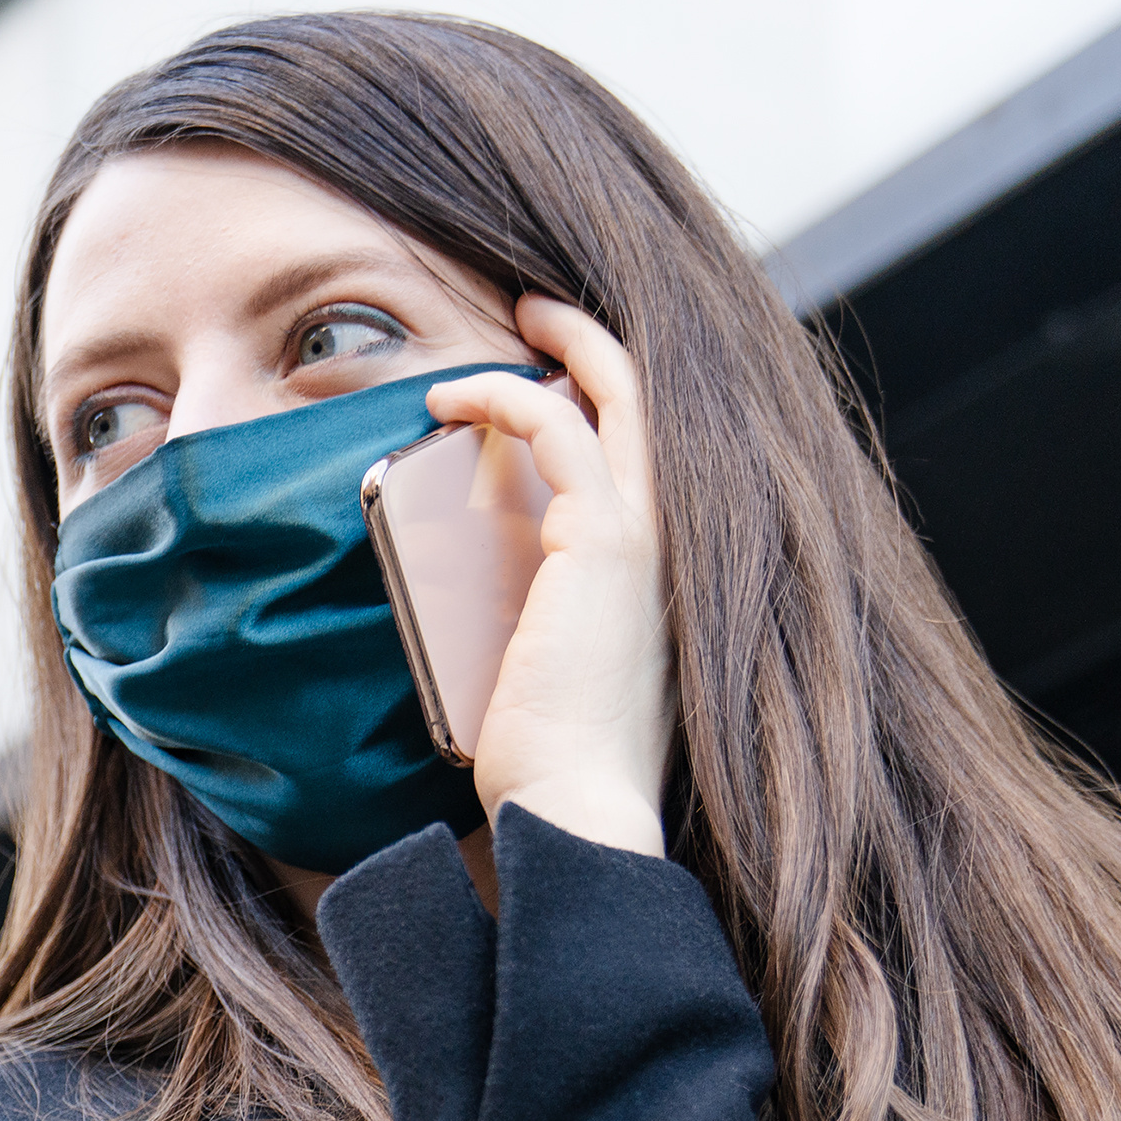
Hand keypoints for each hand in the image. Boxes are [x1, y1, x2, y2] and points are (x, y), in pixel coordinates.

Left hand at [422, 296, 669, 857]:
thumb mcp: (541, 667)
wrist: (579, 811)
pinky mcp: (603, 543)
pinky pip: (559, 430)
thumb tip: (467, 590)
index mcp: (656, 572)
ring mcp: (644, 539)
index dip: (606, 395)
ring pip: (618, 394)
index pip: (645, 455)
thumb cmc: (555, 764)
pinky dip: (506, 396)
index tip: (545, 368)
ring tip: (497, 330)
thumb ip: (527, 615)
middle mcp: (668, 544)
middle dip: (593, 342)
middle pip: (650, 403)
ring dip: (556, 347)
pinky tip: (452, 396)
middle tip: (534, 309)